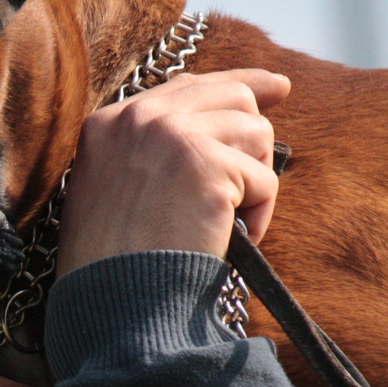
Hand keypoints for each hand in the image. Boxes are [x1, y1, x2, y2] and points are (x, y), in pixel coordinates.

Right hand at [57, 68, 291, 274]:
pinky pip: (265, 181)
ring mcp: (175, 137)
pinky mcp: (209, 167)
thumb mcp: (113, 190)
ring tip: (228, 224)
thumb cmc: (112, 264)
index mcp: (110, 123)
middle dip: (253, 141)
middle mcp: (141, 118)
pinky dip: (258, 217)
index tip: (277, 88)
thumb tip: (223, 128)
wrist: (113, 302)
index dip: (240, 84)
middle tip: (252, 184)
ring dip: (255, 183)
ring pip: (257, 134)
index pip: (189, 86)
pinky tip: (228, 241)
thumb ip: (150, 152)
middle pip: (234, 97)